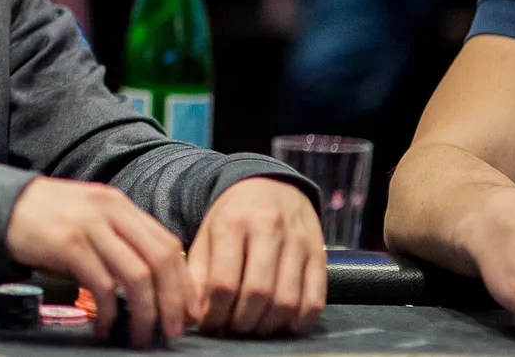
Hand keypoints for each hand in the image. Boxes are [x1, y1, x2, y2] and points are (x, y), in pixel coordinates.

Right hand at [6, 177, 192, 346]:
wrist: (1, 206)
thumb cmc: (47, 218)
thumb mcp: (90, 216)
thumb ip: (119, 238)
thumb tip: (154, 282)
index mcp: (119, 205)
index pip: (167, 243)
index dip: (183, 282)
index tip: (186, 311)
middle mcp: (109, 211)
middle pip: (159, 260)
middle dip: (172, 302)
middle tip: (171, 331)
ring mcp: (89, 226)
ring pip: (136, 276)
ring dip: (145, 313)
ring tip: (140, 336)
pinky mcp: (67, 244)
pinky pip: (102, 285)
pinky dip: (110, 313)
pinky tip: (105, 327)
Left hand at [188, 177, 324, 336]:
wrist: (270, 185)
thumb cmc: (233, 215)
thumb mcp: (207, 234)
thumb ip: (198, 272)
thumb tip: (195, 312)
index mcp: (232, 222)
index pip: (224, 282)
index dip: (215, 312)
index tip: (209, 324)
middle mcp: (268, 228)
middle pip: (257, 293)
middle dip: (242, 322)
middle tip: (232, 329)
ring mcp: (298, 241)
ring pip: (287, 300)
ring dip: (268, 325)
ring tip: (253, 326)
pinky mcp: (320, 254)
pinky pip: (314, 300)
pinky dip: (297, 321)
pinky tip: (281, 321)